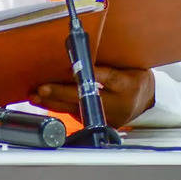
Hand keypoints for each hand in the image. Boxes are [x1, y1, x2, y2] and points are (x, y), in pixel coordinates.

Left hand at [31, 66, 155, 126]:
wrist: (143, 101)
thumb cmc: (134, 78)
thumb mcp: (129, 66)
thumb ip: (108, 64)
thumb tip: (82, 57)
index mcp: (127, 85)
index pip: (109, 78)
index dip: (91, 74)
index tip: (74, 69)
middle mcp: (116, 104)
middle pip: (86, 97)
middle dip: (62, 93)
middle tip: (43, 88)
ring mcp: (105, 117)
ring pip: (76, 109)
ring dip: (53, 102)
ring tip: (36, 95)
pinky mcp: (96, 122)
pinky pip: (74, 114)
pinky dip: (58, 106)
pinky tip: (44, 100)